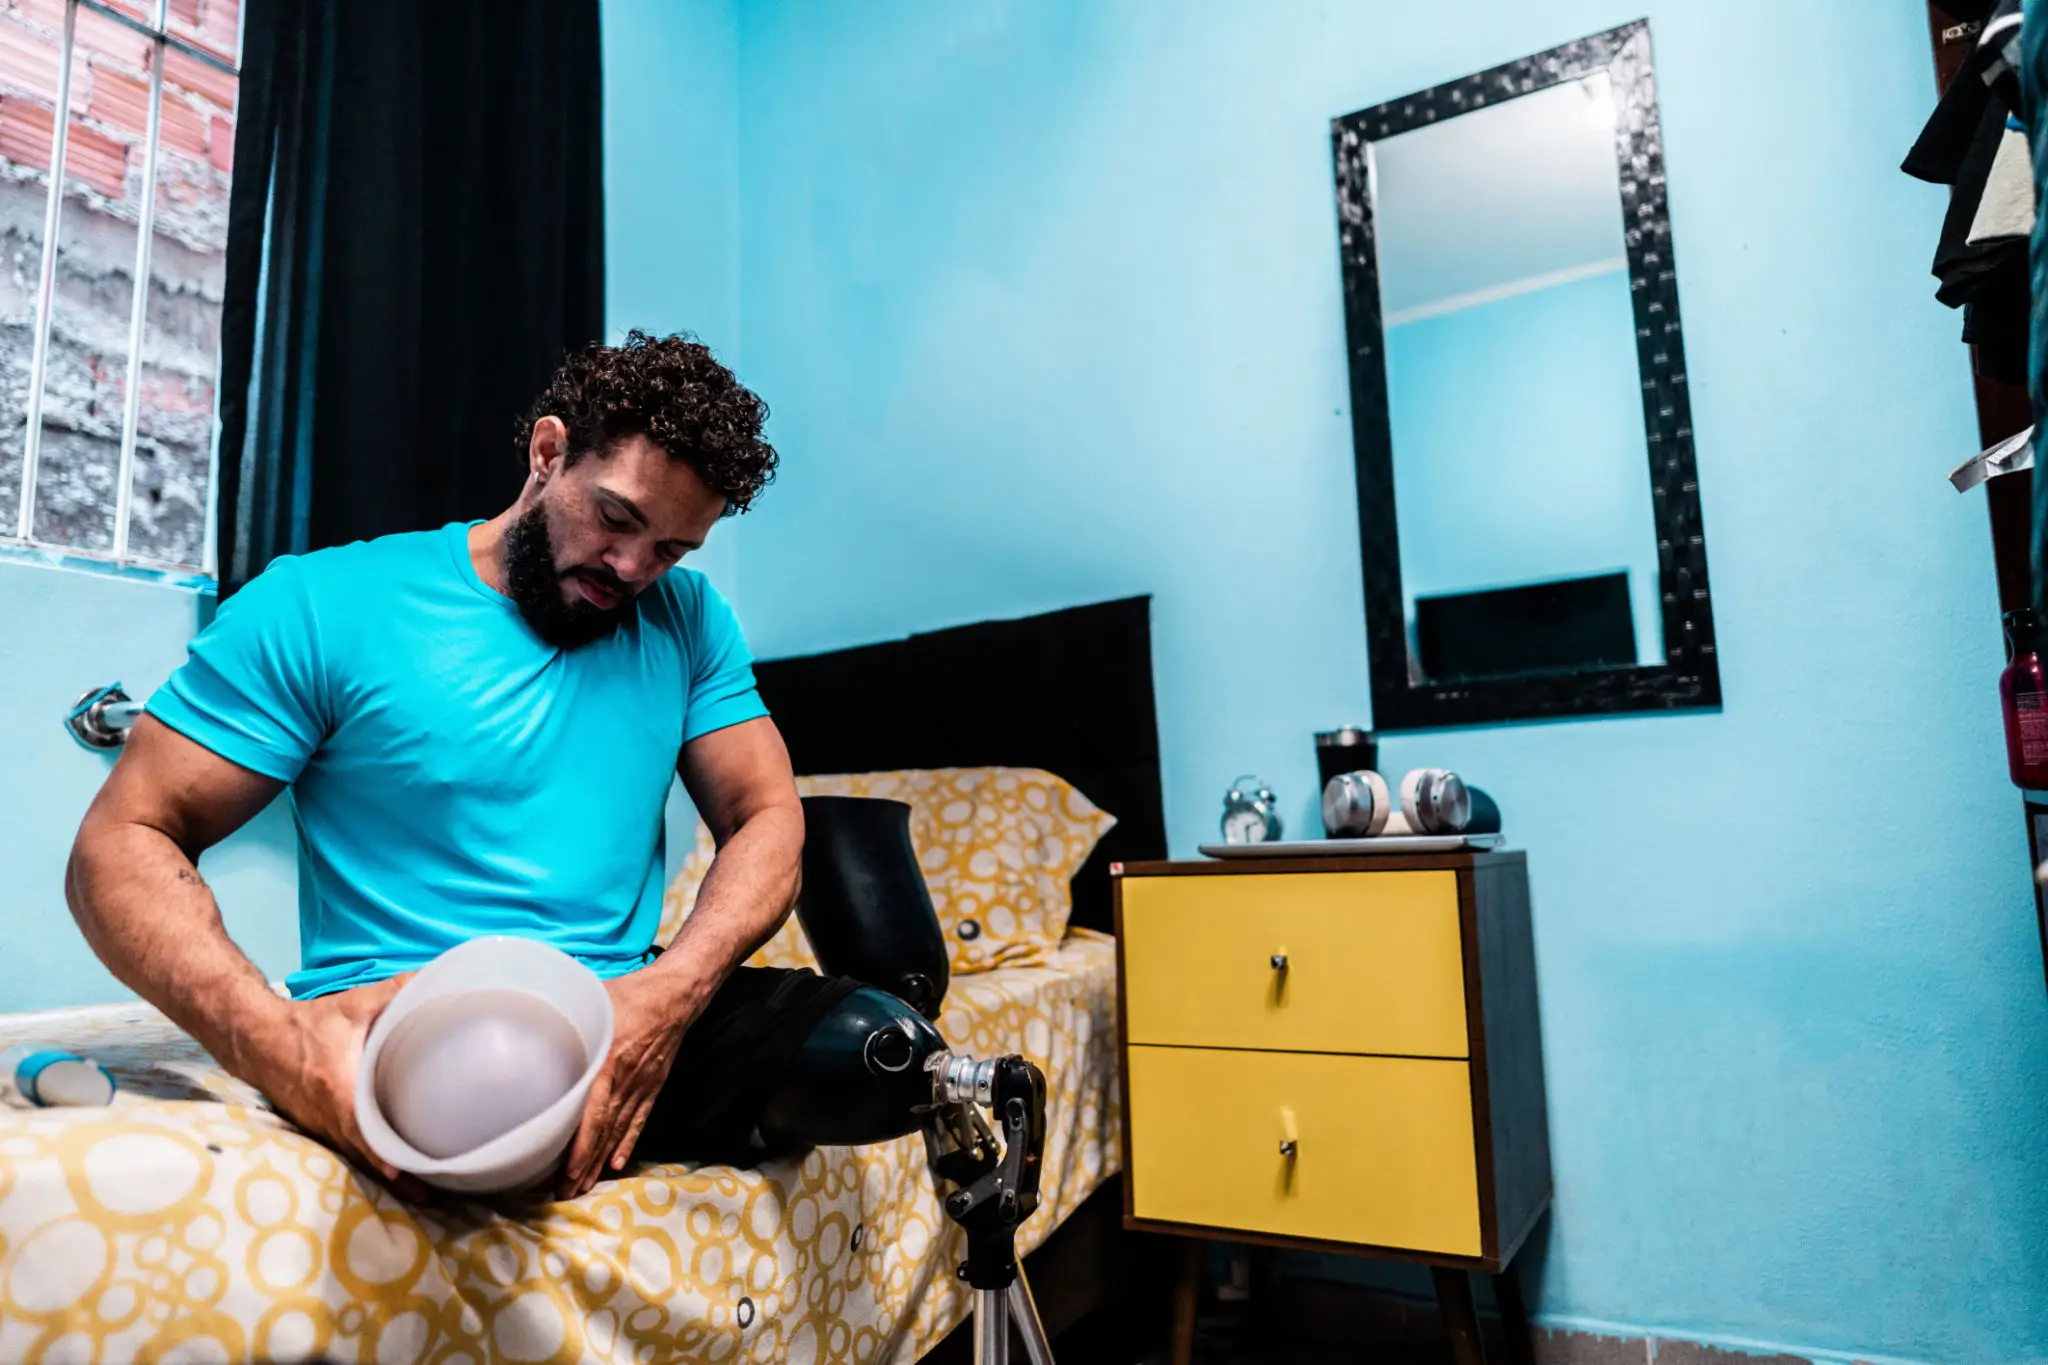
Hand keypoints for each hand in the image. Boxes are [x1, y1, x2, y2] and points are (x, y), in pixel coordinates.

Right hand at [238, 973, 419, 1194]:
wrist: (255, 1040)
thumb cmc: (307, 1024)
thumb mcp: (352, 1005)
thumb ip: (395, 991)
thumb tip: (434, 976)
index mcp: (335, 1087)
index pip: (358, 1125)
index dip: (378, 1150)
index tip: (400, 1170)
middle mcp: (325, 1115)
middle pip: (363, 1153)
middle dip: (396, 1177)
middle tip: (433, 1194)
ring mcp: (320, 1127)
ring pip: (356, 1158)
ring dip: (386, 1177)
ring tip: (425, 1196)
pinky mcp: (319, 1130)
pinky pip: (348, 1151)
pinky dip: (371, 1164)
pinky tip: (398, 1176)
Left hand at [558, 966, 707, 1198]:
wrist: (674, 996)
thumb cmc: (629, 995)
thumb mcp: (593, 1001)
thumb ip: (564, 1017)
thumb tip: (528, 1021)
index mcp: (609, 1062)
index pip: (593, 1114)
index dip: (580, 1147)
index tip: (564, 1173)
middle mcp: (626, 1082)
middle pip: (603, 1132)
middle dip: (584, 1166)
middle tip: (565, 1194)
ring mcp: (642, 1087)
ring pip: (618, 1132)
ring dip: (600, 1161)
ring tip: (584, 1187)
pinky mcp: (653, 1086)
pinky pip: (638, 1120)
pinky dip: (628, 1143)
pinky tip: (617, 1164)